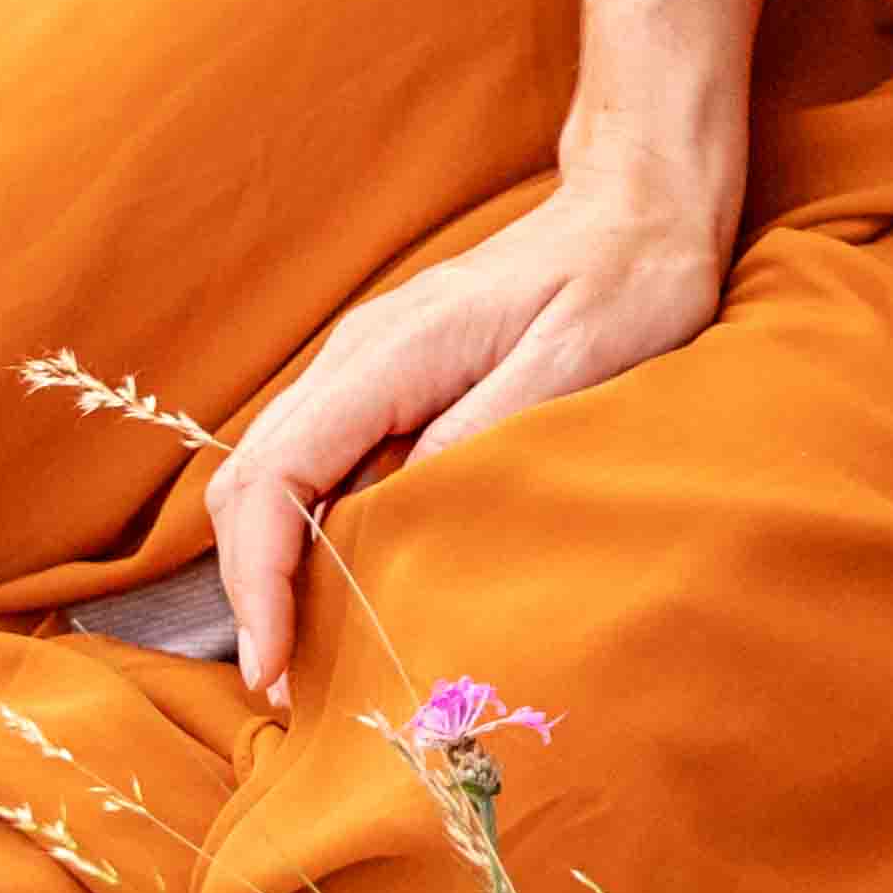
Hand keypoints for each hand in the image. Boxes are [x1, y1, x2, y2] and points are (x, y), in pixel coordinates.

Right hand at [205, 133, 729, 694]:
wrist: (640, 208)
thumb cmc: (627, 280)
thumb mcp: (579, 359)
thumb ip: (489, 430)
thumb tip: (403, 508)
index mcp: (390, 354)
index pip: (275, 476)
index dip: (261, 578)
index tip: (276, 662)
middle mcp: (358, 358)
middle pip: (252, 483)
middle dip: (256, 588)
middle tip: (292, 683)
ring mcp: (369, 367)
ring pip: (278, 477)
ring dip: (279, 566)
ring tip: (316, 656)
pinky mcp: (395, 382)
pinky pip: (324, 466)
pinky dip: (315, 534)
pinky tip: (355, 586)